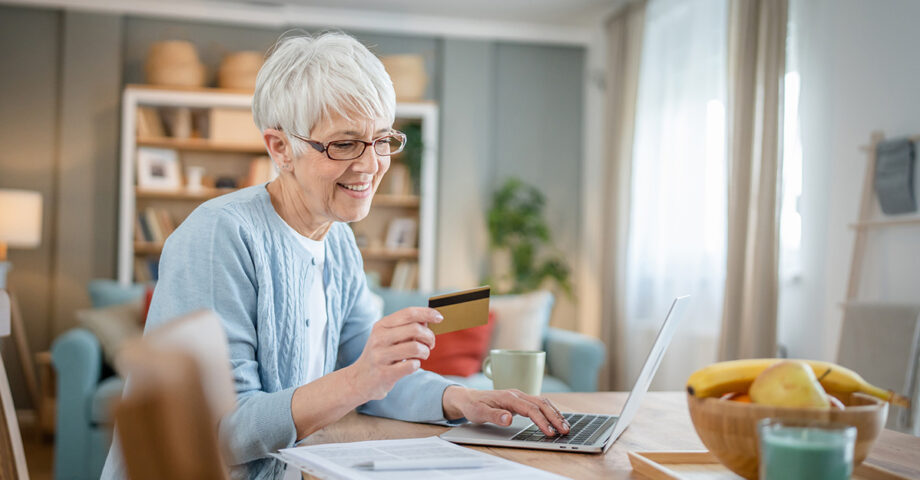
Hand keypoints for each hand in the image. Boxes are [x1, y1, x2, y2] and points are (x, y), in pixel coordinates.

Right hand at [348, 307, 442, 400]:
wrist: (360, 379)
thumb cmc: (381, 355)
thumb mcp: (388, 336)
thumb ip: (406, 327)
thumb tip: (428, 319)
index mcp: (381, 325)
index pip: (408, 313)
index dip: (427, 313)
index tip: (439, 317)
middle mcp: (379, 338)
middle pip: (415, 329)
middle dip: (429, 337)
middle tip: (431, 344)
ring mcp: (380, 356)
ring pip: (415, 347)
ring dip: (425, 352)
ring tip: (422, 356)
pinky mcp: (384, 373)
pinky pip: (411, 365)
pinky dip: (417, 365)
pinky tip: (412, 365)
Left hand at [442, 386, 570, 436]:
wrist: (468, 398)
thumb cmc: (473, 405)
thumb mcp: (479, 413)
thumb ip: (494, 416)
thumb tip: (509, 418)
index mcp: (509, 397)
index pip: (530, 409)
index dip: (541, 420)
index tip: (549, 432)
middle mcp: (517, 394)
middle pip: (541, 403)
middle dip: (554, 417)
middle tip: (565, 430)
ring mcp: (520, 396)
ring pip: (543, 402)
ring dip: (555, 413)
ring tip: (565, 426)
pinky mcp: (520, 400)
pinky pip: (539, 404)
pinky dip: (550, 410)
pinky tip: (556, 418)